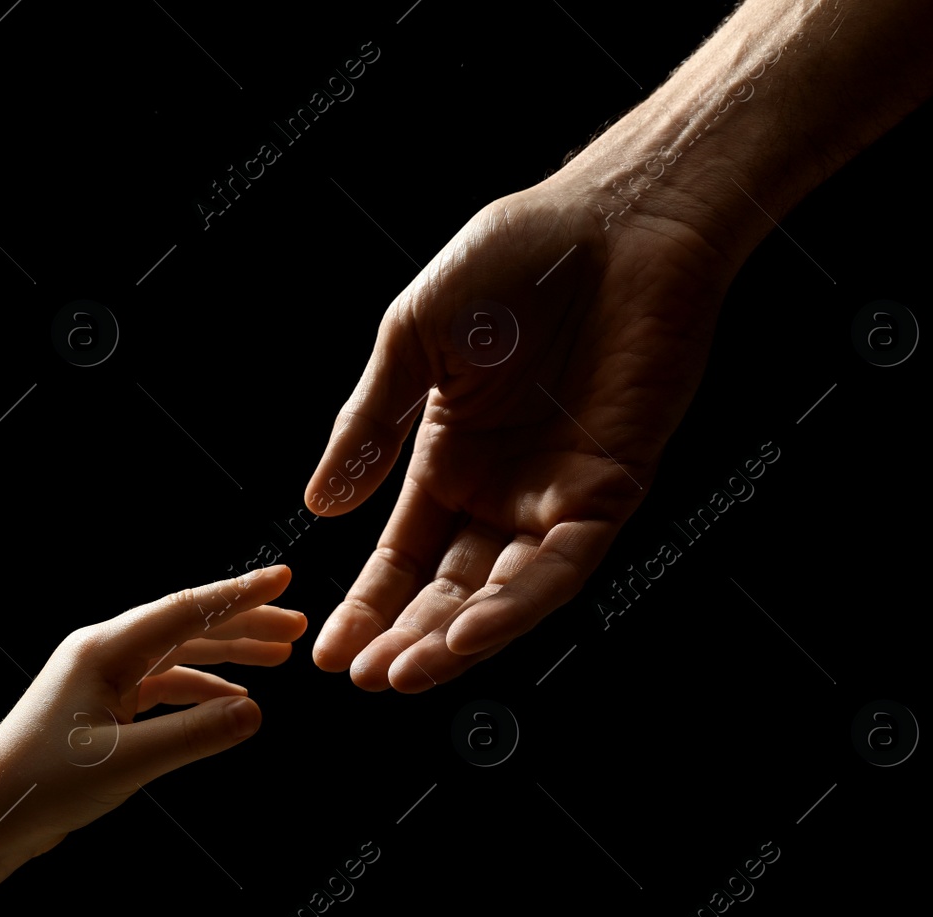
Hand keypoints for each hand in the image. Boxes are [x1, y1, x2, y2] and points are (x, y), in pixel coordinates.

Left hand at [0, 565, 305, 868]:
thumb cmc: (41, 786)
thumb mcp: (125, 763)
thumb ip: (193, 735)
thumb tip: (255, 711)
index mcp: (105, 650)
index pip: (186, 611)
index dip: (239, 596)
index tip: (284, 579)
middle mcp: (103, 653)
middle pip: (187, 624)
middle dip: (243, 621)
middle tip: (297, 624)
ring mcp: (101, 677)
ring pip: (178, 652)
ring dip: (228, 652)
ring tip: (278, 655)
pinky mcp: (100, 705)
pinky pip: (162, 682)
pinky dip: (200, 686)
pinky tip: (232, 698)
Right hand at [303, 171, 737, 691]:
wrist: (615, 222)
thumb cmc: (513, 260)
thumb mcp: (412, 340)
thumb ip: (370, 425)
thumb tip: (317, 506)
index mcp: (449, 457)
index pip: (402, 555)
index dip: (366, 603)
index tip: (326, 653)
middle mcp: (502, 489)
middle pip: (448, 588)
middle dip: (405, 636)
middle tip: (362, 678)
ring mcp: (556, 495)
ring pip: (503, 593)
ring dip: (455, 639)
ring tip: (402, 675)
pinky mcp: (610, 490)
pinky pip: (561, 565)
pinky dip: (516, 605)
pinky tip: (467, 635)